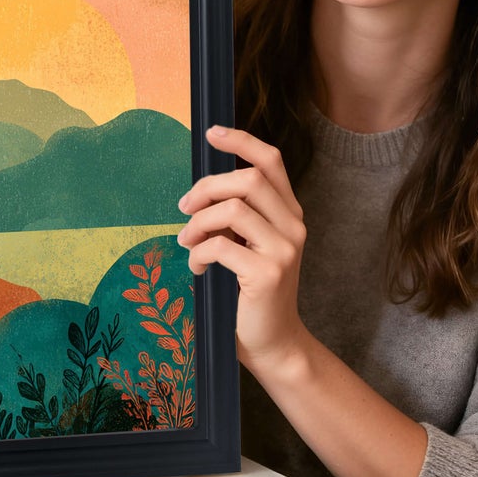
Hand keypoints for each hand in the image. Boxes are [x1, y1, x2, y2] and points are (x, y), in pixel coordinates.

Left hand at [176, 125, 311, 376]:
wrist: (273, 342)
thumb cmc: (252, 293)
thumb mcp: (249, 246)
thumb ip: (236, 218)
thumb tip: (200, 194)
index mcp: (289, 213)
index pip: (270, 161)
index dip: (240, 141)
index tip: (211, 133)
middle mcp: (293, 226)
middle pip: (247, 179)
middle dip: (206, 188)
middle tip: (184, 208)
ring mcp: (284, 249)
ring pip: (232, 210)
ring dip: (198, 223)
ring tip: (186, 242)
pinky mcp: (267, 273)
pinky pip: (220, 246)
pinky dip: (198, 254)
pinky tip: (197, 268)